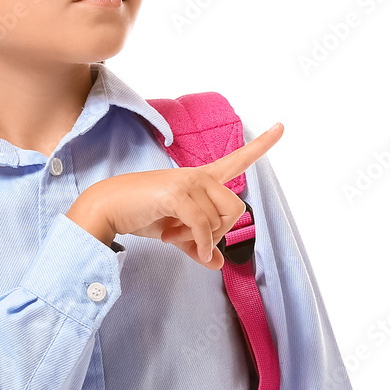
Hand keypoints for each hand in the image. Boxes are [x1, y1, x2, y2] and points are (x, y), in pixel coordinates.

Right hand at [79, 123, 282, 269]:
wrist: (109, 209)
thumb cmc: (141, 214)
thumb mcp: (176, 232)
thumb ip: (199, 245)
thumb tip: (218, 263)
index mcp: (201, 179)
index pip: (237, 160)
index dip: (261, 145)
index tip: (281, 126)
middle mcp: (199, 176)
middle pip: (236, 208)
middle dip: (219, 232)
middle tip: (190, 238)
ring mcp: (188, 182)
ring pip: (219, 221)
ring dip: (201, 239)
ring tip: (173, 233)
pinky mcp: (177, 194)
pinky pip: (204, 227)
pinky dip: (200, 244)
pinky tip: (184, 246)